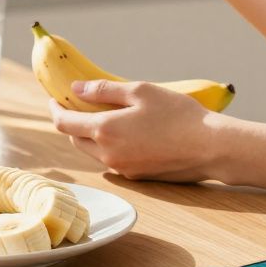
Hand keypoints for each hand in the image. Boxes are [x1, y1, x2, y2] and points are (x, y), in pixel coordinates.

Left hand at [49, 80, 220, 182]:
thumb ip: (103, 90)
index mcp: (104, 131)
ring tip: (105, 115)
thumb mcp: (140, 91)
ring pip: (94, 151)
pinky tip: (128, 132)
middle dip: (72, 121)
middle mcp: (108, 155)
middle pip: (75, 139)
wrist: (210, 147)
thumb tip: (75, 89)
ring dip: (91, 135)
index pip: (64, 122)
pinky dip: (110, 145)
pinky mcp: (136, 177)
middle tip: (79, 104)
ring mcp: (122, 169)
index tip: (55, 98)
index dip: (55, 108)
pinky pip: (113, 160)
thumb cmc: (178, 114)